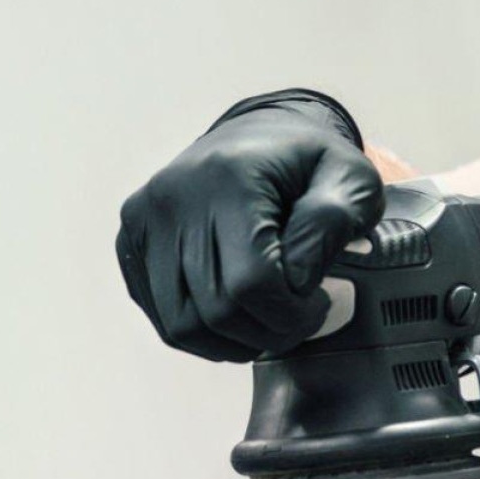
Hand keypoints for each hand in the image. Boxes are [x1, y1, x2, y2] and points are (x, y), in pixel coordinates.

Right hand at [115, 90, 382, 360]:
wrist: (256, 135)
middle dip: (267, 333)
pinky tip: (235, 315)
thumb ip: (335, 221)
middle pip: (215, 310)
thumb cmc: (305, 162)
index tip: (316, 305)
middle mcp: (173, 198)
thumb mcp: (349, 178)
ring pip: (181, 326)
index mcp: (228, 177)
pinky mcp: (130, 242)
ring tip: (266, 322)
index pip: (250, 281)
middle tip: (297, 320)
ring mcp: (143, 222)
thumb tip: (299, 280)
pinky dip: (203, 333)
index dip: (291, 313)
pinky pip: (162, 318)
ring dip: (232, 342)